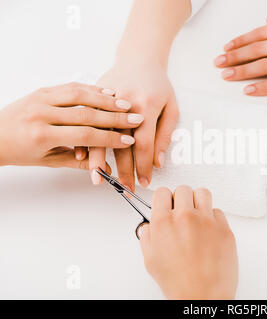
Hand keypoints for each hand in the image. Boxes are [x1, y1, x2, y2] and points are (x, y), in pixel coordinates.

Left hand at [0, 82, 142, 167]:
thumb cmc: (17, 150)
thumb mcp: (48, 160)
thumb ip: (78, 162)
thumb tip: (105, 168)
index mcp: (42, 135)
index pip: (84, 135)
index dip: (109, 138)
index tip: (128, 140)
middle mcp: (41, 113)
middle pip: (86, 113)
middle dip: (115, 117)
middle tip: (135, 118)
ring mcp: (41, 98)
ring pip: (80, 95)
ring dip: (106, 100)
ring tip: (126, 104)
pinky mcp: (43, 90)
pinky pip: (71, 87)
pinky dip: (91, 89)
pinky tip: (107, 93)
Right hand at [91, 62, 178, 190]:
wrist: (139, 58)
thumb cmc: (159, 85)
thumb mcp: (171, 108)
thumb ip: (164, 134)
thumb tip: (158, 162)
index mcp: (147, 106)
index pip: (144, 144)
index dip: (144, 166)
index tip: (144, 182)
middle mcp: (125, 104)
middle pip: (121, 143)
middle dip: (122, 170)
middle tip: (123, 189)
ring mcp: (107, 100)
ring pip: (100, 135)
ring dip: (99, 160)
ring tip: (98, 179)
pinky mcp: (95, 98)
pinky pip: (86, 123)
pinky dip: (83, 141)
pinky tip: (81, 159)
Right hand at [140, 186, 237, 299]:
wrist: (202, 295)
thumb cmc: (178, 282)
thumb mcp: (150, 260)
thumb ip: (148, 237)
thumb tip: (149, 227)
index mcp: (164, 222)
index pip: (162, 192)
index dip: (164, 199)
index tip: (166, 204)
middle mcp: (186, 216)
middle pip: (183, 189)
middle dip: (180, 199)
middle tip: (181, 211)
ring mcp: (207, 220)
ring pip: (203, 193)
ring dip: (198, 201)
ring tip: (197, 214)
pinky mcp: (224, 228)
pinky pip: (218, 211)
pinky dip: (212, 217)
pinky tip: (208, 230)